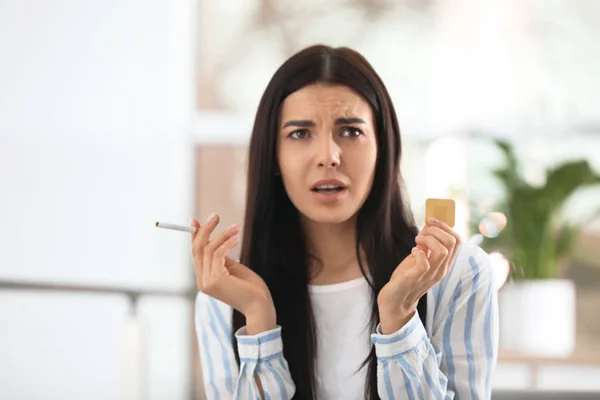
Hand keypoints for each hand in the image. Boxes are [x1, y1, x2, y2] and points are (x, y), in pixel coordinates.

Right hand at [191, 214, 274, 332]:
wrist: (259, 305)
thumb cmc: (250, 288)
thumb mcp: (233, 268)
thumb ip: (222, 257)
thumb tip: (215, 240)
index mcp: (204, 279)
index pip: (195, 254)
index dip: (194, 236)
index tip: (196, 221)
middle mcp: (202, 281)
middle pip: (197, 249)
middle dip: (205, 230)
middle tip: (215, 216)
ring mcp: (207, 281)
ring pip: (208, 249)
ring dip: (222, 234)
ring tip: (236, 228)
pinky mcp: (215, 280)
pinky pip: (218, 253)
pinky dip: (227, 242)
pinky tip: (237, 238)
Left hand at [377, 218, 460, 333]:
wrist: (396, 300)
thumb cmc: (407, 276)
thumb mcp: (419, 256)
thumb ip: (426, 242)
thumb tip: (430, 223)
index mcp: (444, 263)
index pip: (457, 240)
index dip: (445, 226)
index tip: (430, 220)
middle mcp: (441, 269)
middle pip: (452, 242)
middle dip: (436, 230)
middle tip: (420, 234)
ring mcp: (430, 275)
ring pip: (442, 250)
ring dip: (428, 239)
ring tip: (417, 241)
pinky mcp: (416, 278)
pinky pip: (425, 263)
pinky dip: (419, 252)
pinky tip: (412, 251)